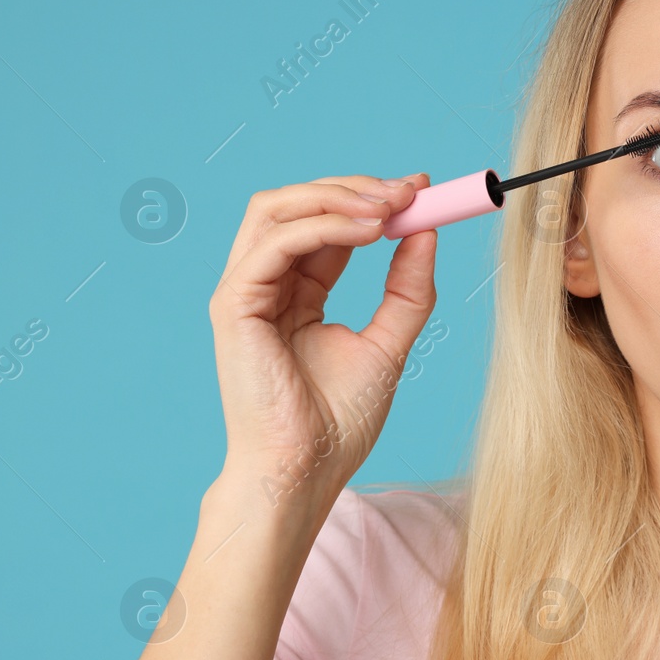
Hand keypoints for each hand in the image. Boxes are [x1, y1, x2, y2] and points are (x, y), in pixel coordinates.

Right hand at [207, 173, 435, 507]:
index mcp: (297, 294)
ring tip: (391, 205)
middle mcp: (266, 285)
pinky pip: (276, 243)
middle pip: (297, 204)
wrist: (305, 471)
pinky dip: (324, 226)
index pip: (329, 225)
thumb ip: (407, 290)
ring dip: (338, 196)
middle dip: (357, 188)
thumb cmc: (337, 423)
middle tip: (412, 189)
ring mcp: (244, 292)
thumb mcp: (389, 344)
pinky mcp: (234, 304)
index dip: (371, 199)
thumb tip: (426, 233)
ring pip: (276, 209)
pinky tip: (369, 231)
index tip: (422, 189)